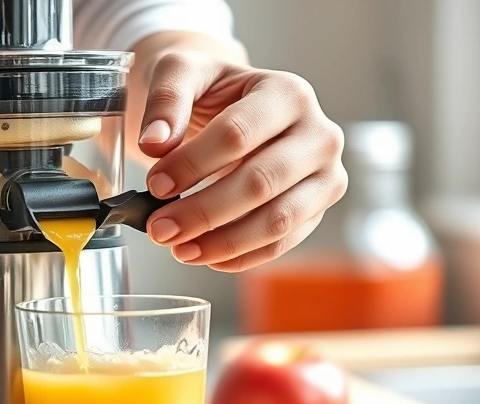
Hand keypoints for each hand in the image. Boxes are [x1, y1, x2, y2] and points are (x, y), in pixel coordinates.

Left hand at [138, 52, 346, 271]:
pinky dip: (240, 255)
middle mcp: (318, 134)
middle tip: (159, 228)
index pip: (237, 135)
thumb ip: (166, 99)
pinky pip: (281, 242)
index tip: (155, 185)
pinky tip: (204, 256)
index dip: (192, 164)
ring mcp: (324, 175)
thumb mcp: (182, 72)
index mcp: (287, 93)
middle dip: (203, 212)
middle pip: (259, 183)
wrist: (233, 105)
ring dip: (223, 241)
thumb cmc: (210, 90)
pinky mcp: (317, 209)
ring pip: (277, 220)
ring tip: (179, 249)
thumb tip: (154, 143)